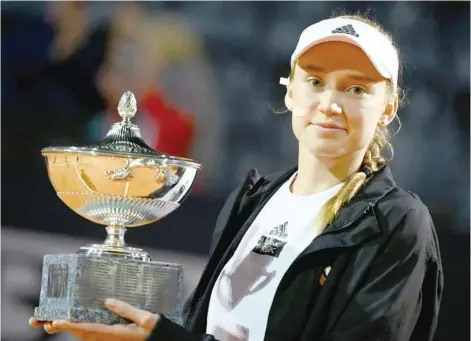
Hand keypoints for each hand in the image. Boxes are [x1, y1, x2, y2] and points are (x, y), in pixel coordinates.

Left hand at [29, 299, 159, 340]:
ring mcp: (111, 339)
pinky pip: (94, 334)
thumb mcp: (145, 318)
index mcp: (116, 333)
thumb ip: (126, 309)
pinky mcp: (114, 337)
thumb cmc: (156, 330)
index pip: (89, 329)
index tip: (57, 321)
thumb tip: (107, 301)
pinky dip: (83, 329)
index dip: (72, 325)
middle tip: (48, 322)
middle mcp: (110, 338)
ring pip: (86, 335)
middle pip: (82, 334)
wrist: (162, 339)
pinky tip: (80, 323)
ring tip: (57, 322)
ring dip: (72, 329)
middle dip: (65, 328)